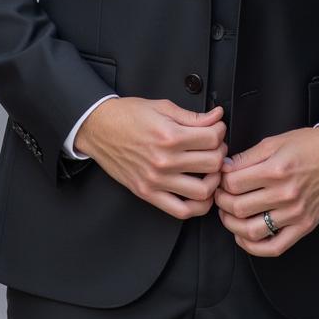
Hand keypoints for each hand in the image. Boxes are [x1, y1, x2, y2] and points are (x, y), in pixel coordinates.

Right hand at [74, 97, 227, 219]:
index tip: (216, 129)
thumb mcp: (162, 107)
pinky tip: (200, 193)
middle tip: (214, 147)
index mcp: (169, 135)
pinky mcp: (148, 193)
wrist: (99, 128)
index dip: (220, 131)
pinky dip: (197, 206)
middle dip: (219, 152)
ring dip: (213, 180)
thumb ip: (192, 116)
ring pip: (203, 191)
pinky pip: (181, 210)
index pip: (212, 139)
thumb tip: (217, 116)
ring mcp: (156, 180)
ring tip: (209, 171)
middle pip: (212, 163)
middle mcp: (164, 160)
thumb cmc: (127, 115)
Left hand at [214, 126, 318, 256]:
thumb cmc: (310, 145)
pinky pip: (274, 247)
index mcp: (276, 169)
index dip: (221, 182)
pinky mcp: (304, 226)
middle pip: (238, 207)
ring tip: (229, 215)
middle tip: (220, 196)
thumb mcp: (275, 141)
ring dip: (232, 225)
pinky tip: (244, 237)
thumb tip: (224, 168)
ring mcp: (295, 213)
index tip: (221, 180)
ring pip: (251, 230)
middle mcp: (285, 194)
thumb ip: (247, 156)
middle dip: (222, 203)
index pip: (233, 183)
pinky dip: (254, 248)